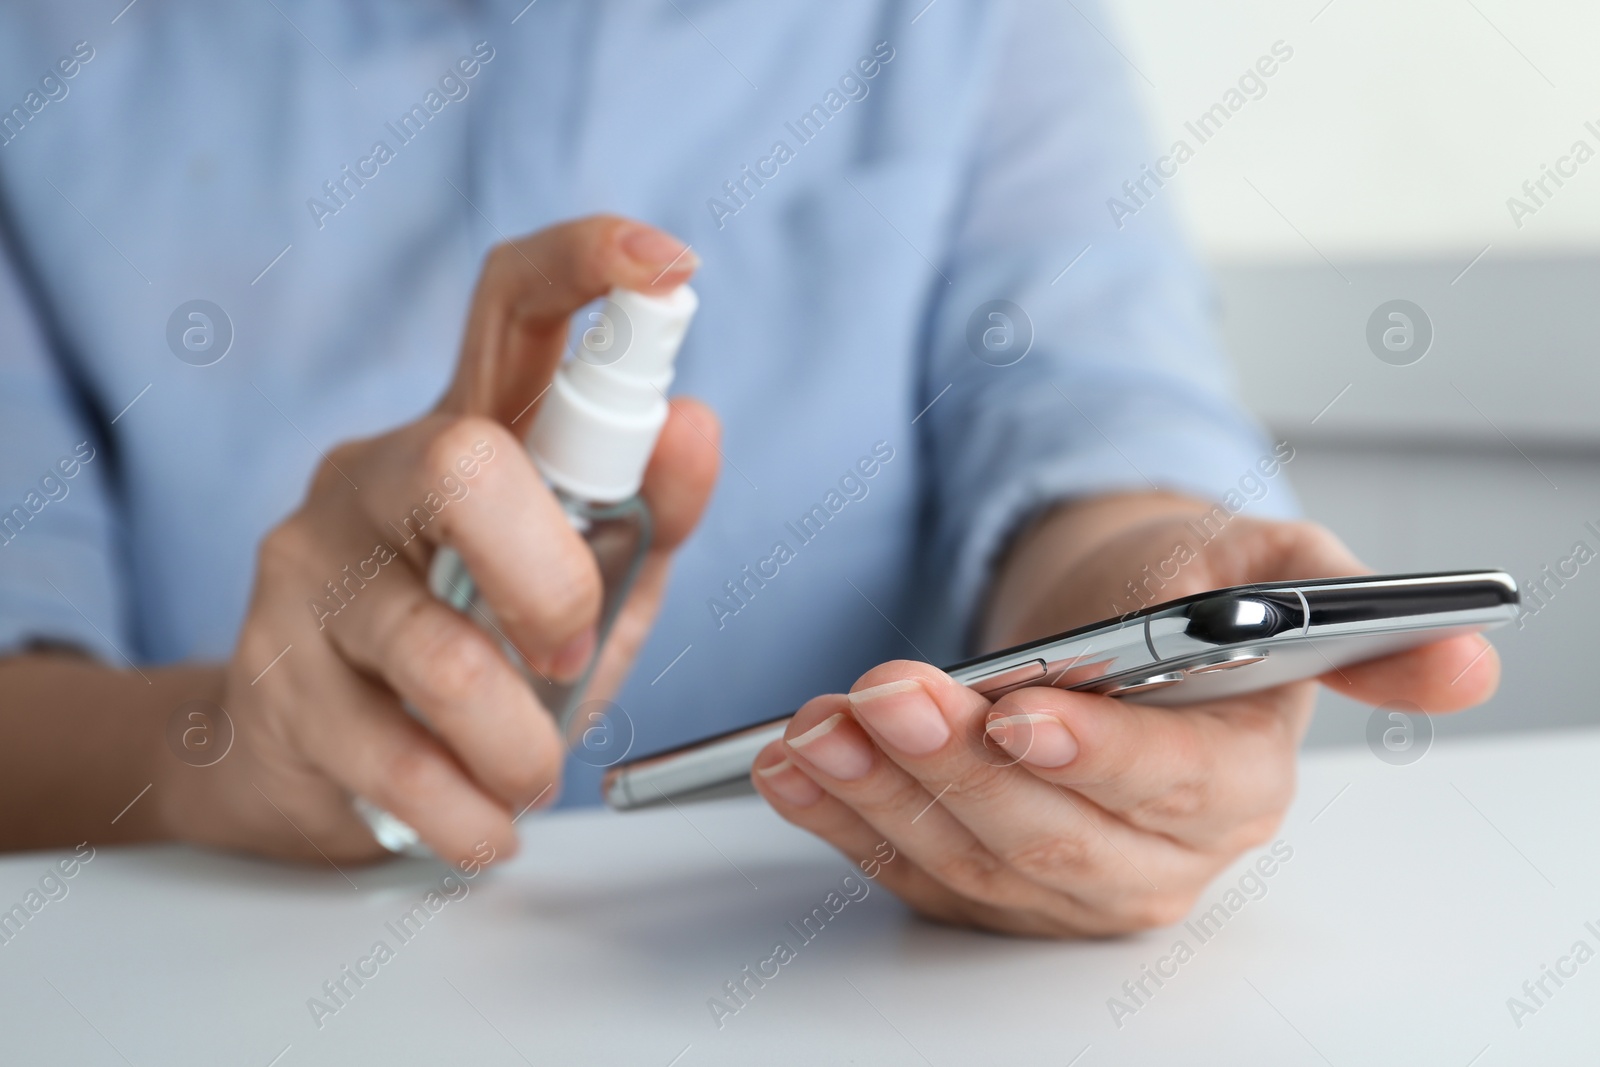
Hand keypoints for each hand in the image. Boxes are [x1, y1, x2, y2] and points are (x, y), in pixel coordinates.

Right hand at [161, 217, 719, 867]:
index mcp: (466, 436)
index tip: (669, 266)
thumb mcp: (585, 583)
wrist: (306, 762)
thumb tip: (695, 424)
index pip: (508, 307)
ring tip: (526, 770)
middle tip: (565, 653)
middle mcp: (374, 476)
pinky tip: (481, 820)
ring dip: (518, 743)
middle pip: (464, 464)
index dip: (586, 263)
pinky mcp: (272, 679)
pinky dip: (473, 814)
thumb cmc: (470, 655)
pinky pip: (399, 760)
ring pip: (438, 649)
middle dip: (552, 584)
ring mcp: (308, 571)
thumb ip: (645, 515)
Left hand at [751, 506, 1499, 935]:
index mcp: (1237, 779)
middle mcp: (1154, 853)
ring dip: (881, 796)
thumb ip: (1344, 606)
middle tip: (884, 696)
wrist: (1117, 625)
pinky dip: (843, 818)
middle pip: (1052, 840)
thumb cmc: (1190, 589)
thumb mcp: (1271, 563)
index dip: (1099, 755)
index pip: (1173, 787)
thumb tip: (1466, 650)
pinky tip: (794, 764)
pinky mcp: (987, 881)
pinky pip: (909, 868)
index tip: (1024, 710)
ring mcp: (1063, 881)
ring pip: (967, 864)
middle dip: (958, 770)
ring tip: (813, 727)